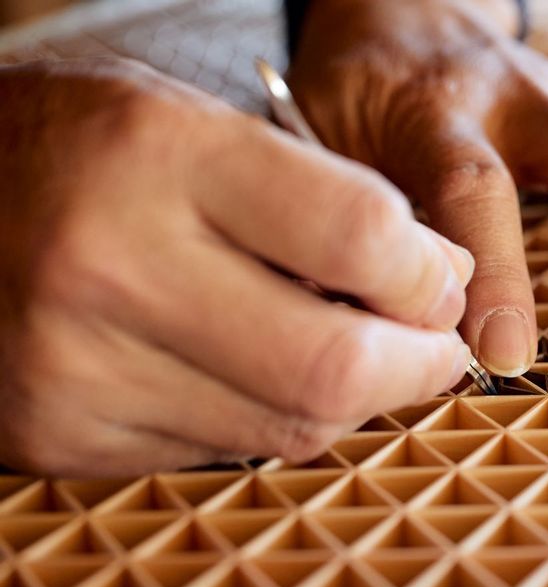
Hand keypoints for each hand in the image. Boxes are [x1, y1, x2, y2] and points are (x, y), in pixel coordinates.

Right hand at [0, 58, 472, 476]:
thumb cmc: (81, 147)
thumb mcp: (199, 126)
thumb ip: (326, 199)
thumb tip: (443, 280)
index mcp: (156, 154)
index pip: (357, 236)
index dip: (427, 274)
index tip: (439, 283)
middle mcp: (107, 265)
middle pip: (333, 365)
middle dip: (417, 366)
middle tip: (435, 348)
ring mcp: (74, 367)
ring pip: (288, 429)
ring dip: (355, 400)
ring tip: (360, 354)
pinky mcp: (58, 437)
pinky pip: (222, 452)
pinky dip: (272, 419)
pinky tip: (264, 373)